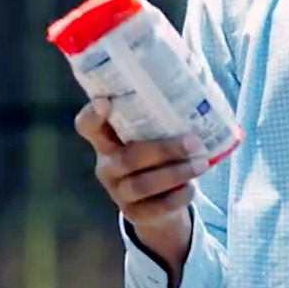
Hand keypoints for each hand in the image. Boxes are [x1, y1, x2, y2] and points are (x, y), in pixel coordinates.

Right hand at [75, 99, 203, 279]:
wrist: (159, 207)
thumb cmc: (159, 158)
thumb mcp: (153, 136)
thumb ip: (161, 115)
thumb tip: (195, 72)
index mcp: (107, 141)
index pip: (87, 126)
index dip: (92, 116)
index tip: (105, 102)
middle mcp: (107, 166)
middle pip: (126, 158)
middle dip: (163, 150)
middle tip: (193, 141)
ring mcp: (117, 193)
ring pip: (141, 185)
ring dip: (175, 173)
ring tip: (201, 164)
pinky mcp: (134, 215)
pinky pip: (154, 208)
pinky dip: (177, 197)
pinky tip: (191, 188)